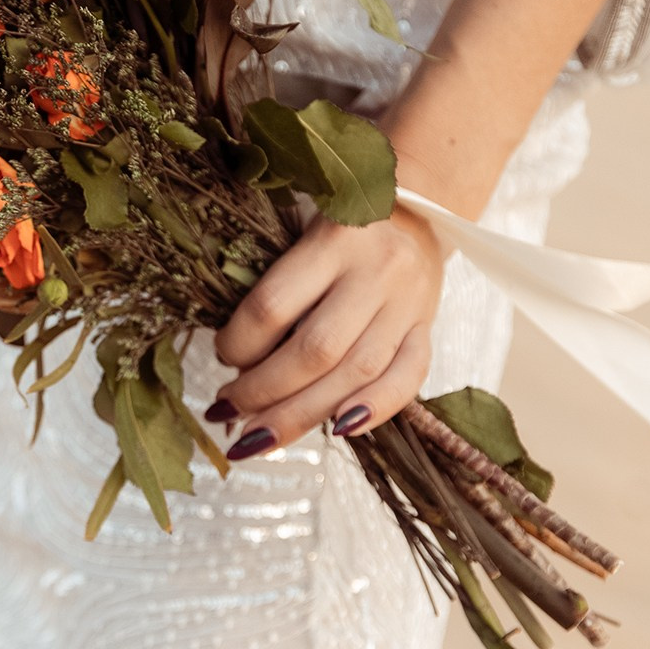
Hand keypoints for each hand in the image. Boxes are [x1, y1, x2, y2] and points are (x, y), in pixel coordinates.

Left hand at [211, 209, 443, 450]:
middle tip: (228, 411)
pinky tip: (339, 431)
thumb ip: (278, 289)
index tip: (221, 357)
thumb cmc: (340, 231)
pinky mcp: (428, 328)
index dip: (238, 345)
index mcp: (333, 239)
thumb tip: (238, 366)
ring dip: (303, 414)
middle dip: (264, 393)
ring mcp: (408, 303)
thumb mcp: (301, 235)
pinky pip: (409, 378)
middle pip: (315, 351)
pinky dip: (375, 409)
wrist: (416, 214)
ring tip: (261, 434)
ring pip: (356, 374)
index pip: (273, 307)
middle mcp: (376, 271)